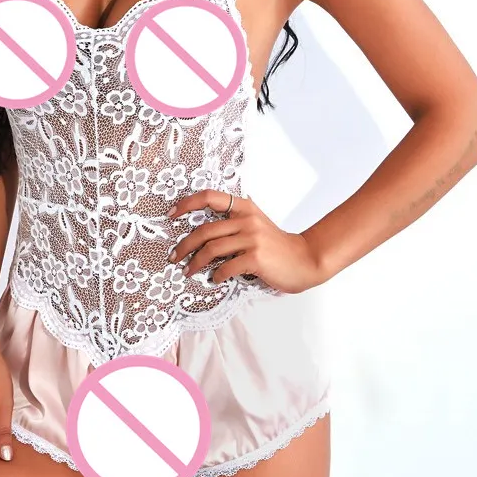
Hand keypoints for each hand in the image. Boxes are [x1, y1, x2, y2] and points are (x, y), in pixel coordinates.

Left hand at [166, 190, 324, 294]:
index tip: (171, 214)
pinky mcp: (255, 258)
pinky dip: (216, 275)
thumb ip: (233, 221)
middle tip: (174, 256)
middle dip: (184, 245)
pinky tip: (214, 279)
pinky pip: (226, 267)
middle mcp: (247, 219)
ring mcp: (252, 238)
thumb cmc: (276, 245)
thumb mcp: (255, 223)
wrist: (304, 259)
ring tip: (188, 271)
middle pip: (204, 230)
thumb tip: (200, 231)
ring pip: (211, 249)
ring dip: (195, 263)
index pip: (210, 196)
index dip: (187, 203)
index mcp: (244, 207)